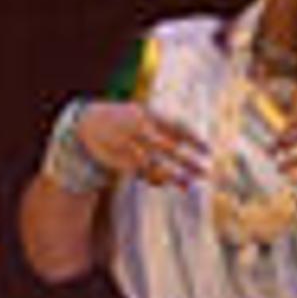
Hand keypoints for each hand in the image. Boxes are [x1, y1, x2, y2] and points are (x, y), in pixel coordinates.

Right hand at [71, 102, 209, 188]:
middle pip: (169, 148)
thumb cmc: (124, 119)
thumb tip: (186, 144)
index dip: (194, 139)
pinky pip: (140, 172)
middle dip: (188, 161)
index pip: (176, 127)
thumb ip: (162, 127)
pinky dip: (153, 178)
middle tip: (205, 172)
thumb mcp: (142, 114)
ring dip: (172, 176)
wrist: (88, 123)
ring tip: (187, 184)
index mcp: (148, 114)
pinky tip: (163, 182)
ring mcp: (128, 146)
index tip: (209, 151)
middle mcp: (139, 130)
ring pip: (154, 164)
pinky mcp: (118, 160)